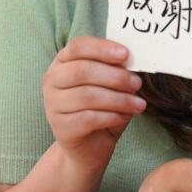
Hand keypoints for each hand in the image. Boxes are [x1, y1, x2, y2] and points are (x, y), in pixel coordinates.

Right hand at [42, 35, 145, 170]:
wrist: (90, 144)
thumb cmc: (103, 107)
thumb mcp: (110, 83)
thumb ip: (116, 68)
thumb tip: (132, 59)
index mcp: (63, 62)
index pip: (78, 46)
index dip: (102, 48)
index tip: (125, 54)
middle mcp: (52, 81)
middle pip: (82, 70)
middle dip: (115, 76)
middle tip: (137, 83)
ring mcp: (52, 105)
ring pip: (87, 95)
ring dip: (119, 99)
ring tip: (139, 104)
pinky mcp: (61, 128)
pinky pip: (89, 118)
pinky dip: (111, 116)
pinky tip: (124, 117)